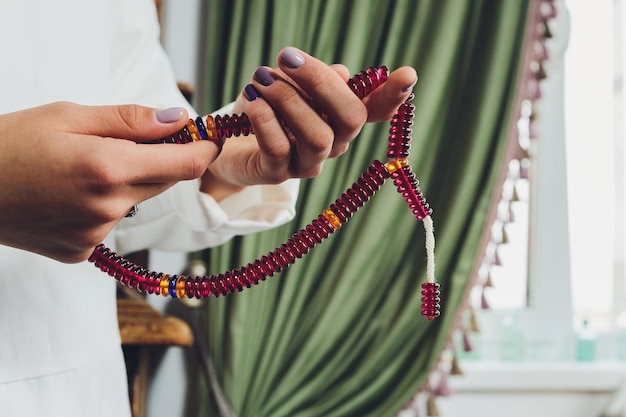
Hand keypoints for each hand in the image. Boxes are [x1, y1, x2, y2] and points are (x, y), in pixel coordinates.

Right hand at [0, 102, 219, 262]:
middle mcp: (107, 208)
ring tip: (83, 168)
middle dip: (158, 161)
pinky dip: (104, 206)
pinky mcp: (81, 252)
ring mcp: (94, 235)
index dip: (203, 150)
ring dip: (127, 184)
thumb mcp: (68, 115)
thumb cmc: (9, 142)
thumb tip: (178, 120)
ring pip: (136, 203)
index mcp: (108, 169)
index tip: (209, 138)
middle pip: (163, 183)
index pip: (184, 165)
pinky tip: (70, 195)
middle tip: (128, 141)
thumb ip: (131, 120)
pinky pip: (111, 224)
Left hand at [200, 47, 417, 199]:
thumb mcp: (287, 84)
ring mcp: (307, 163)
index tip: (409, 74)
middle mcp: (332, 143)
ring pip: (318, 136)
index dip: (392, 96)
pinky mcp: (276, 174)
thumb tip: (341, 73)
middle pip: (350, 119)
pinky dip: (266, 120)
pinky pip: (279, 148)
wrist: (227, 143)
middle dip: (321, 83)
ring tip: (261, 78)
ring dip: (288, 99)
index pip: (374, 109)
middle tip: (287, 56)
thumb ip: (315, 81)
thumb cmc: (264, 107)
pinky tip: (253, 101)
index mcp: (339, 119)